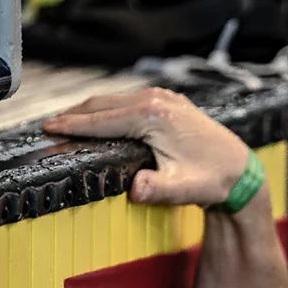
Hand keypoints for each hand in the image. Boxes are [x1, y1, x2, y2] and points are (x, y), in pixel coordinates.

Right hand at [43, 88, 250, 207]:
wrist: (239, 170)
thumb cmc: (212, 180)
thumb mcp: (182, 189)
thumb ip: (157, 190)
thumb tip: (137, 190)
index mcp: (153, 116)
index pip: (101, 119)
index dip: (72, 125)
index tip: (47, 129)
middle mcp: (156, 100)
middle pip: (103, 104)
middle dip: (73, 114)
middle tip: (48, 125)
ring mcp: (164, 98)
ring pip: (114, 100)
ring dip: (89, 110)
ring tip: (66, 121)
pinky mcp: (169, 102)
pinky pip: (128, 101)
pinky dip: (108, 108)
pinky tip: (99, 118)